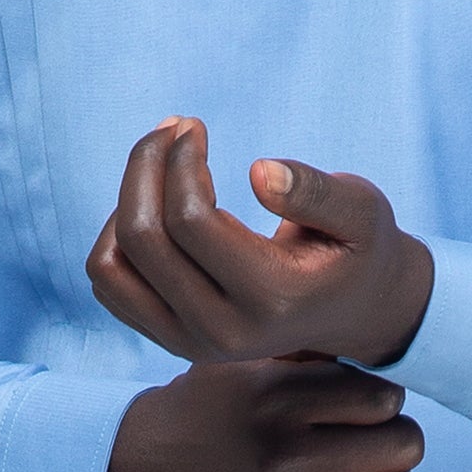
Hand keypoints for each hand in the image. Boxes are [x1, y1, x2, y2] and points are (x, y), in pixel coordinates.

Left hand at [87, 120, 434, 370]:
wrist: (354, 311)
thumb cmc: (357, 248)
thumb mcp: (362, 212)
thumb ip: (317, 192)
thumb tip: (258, 173)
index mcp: (271, 300)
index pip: (191, 221)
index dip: (180, 160)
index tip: (195, 127)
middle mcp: (222, 333)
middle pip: (142, 238)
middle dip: (146, 165)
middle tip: (173, 127)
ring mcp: (189, 344)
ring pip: (111, 264)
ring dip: (125, 198)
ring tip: (159, 162)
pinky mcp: (168, 340)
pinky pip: (109, 283)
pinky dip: (116, 233)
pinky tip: (155, 203)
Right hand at [101, 354, 424, 471]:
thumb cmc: (207, 412)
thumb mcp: (244, 363)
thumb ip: (310, 355)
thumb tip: (380, 349)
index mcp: (276, 402)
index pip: (386, 399)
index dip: (380, 401)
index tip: (359, 409)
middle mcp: (284, 461)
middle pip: (406, 446)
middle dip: (392, 440)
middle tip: (366, 445)